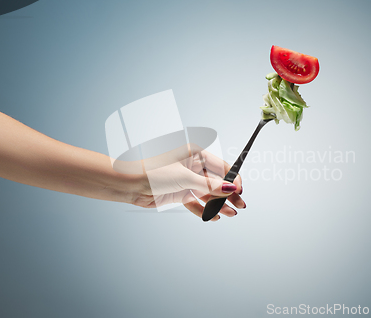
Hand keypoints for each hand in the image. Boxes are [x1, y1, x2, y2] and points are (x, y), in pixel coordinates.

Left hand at [130, 144, 244, 220]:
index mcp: (196, 154)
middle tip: (240, 205)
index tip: (239, 190)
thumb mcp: (184, 178)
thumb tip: (229, 188)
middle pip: (216, 181)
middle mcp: (192, 166)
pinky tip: (213, 216)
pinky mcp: (179, 192)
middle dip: (228, 194)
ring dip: (218, 204)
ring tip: (230, 214)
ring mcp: (186, 180)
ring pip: (207, 193)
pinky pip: (196, 202)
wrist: (130, 184)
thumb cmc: (153, 172)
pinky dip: (203, 210)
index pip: (221, 166)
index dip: (232, 179)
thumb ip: (208, 185)